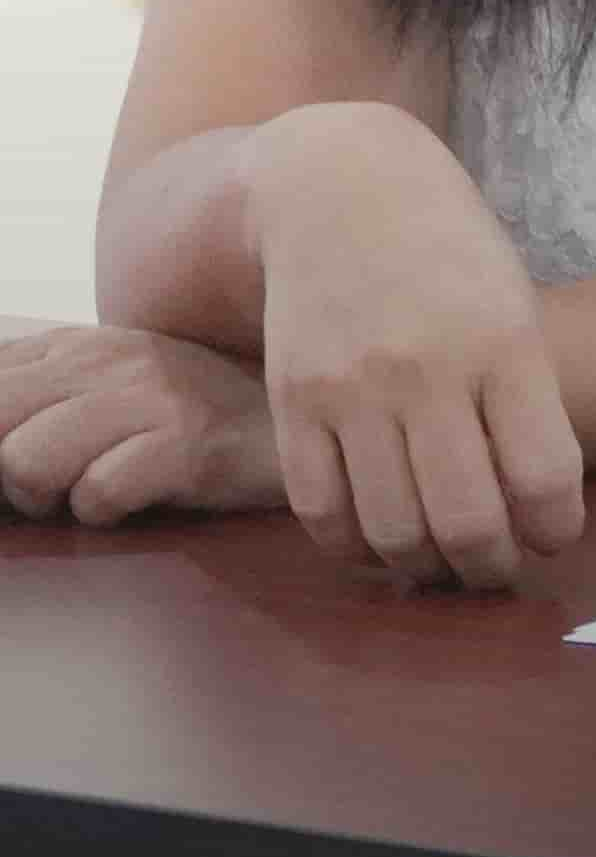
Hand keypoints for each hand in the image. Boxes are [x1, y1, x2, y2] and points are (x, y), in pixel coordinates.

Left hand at [0, 325, 289, 525]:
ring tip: (86, 493)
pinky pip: (97, 494)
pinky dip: (105, 511)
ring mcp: (149, 397)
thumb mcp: (103, 386)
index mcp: (74, 345)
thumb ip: (32, 395)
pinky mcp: (187, 444)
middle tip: (42, 487)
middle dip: (0, 471)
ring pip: (24, 462)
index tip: (12, 459)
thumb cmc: (193, 418)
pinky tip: (136, 499)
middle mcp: (106, 359)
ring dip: (45, 497)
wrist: (303, 425)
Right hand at [240, 105, 584, 591]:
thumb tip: (534, 503)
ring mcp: (352, 390)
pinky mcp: (293, 402)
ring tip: (440, 566)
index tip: (553, 537)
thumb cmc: (447, 252)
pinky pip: (320, 508)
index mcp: (506, 345)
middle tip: (495, 573)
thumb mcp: (512, 305)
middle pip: (465, 519)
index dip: (555, 528)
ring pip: (391, 527)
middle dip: (489, 569)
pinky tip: (377, 546)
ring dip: (423, 568)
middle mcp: (428, 372)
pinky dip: (353, 547)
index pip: (544, 474)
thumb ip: (524, 396)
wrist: (337, 189)